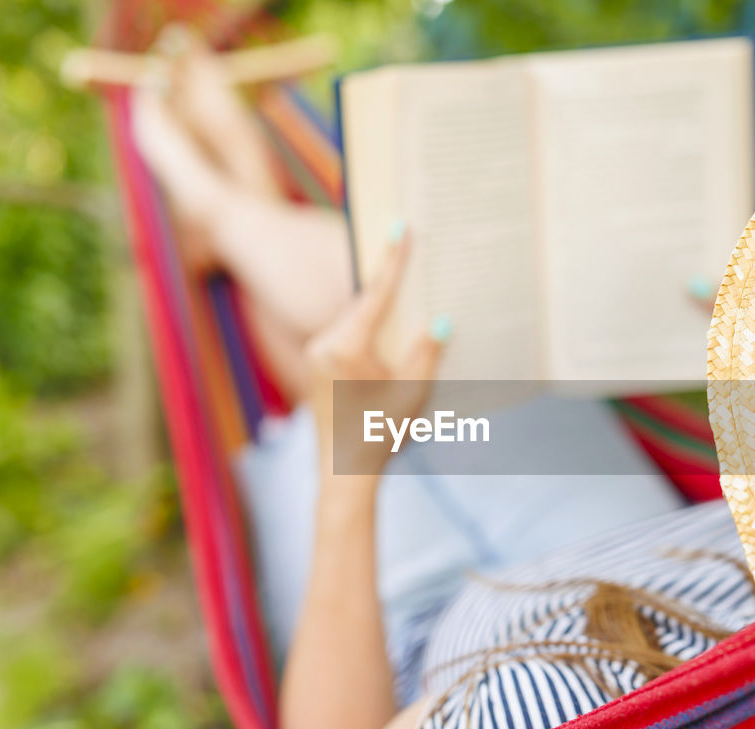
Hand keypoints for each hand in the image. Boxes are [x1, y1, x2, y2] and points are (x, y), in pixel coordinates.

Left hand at [304, 226, 446, 475]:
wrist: (344, 472)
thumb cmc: (379, 435)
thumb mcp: (412, 391)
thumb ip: (426, 352)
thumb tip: (440, 321)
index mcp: (344, 346)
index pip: (375, 294)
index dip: (392, 261)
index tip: (401, 229)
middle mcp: (322, 344)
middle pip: (364, 307)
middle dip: (389, 294)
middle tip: (410, 261)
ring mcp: (314, 355)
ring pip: (353, 323)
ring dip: (378, 318)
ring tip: (406, 312)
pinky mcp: (314, 367)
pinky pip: (344, 338)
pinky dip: (366, 336)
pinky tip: (385, 344)